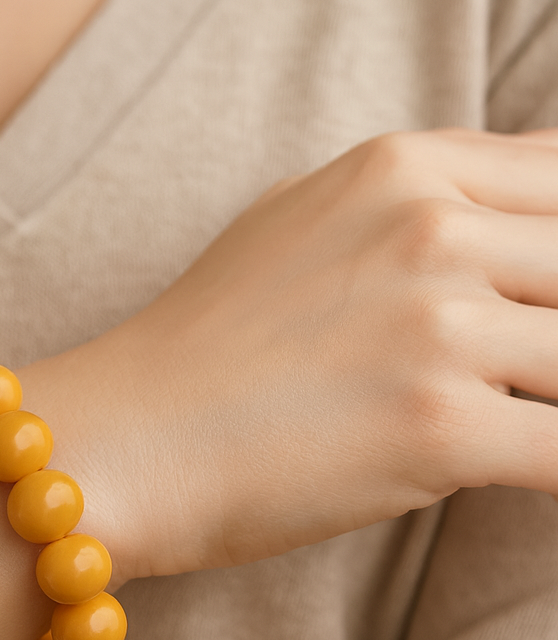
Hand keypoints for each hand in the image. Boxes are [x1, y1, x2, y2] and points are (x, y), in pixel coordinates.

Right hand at [23, 129, 557, 580]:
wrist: (124, 437)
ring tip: (513, 423)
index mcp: (403, 168)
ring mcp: (434, 325)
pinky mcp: (438, 426)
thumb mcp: (302, 222)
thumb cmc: (203, 344)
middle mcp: (430, 228)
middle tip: (522, 376)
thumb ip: (411, 199)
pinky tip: (528, 472)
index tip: (542, 311)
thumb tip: (509, 205)